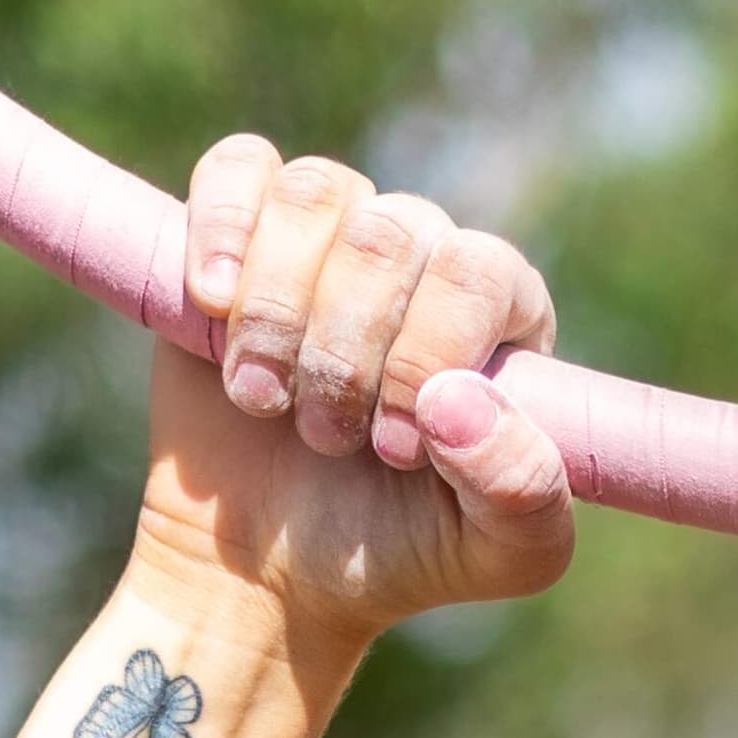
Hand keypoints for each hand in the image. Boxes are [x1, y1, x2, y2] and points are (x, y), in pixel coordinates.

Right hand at [137, 132, 575, 637]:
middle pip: (390, 236)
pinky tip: (213, 302)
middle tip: (325, 440)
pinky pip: (239, 166)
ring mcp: (334, 236)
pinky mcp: (243, 231)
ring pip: (316, 194)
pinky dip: (220, 227)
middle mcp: (427, 258)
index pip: (479, 272)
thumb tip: (460, 404)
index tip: (393, 449)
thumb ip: (524, 492)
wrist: (271, 571)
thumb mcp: (498, 557)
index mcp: (505, 314)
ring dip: (278, 309)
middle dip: (345, 354)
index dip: (427, 353)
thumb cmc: (398, 555)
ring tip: (263, 401)